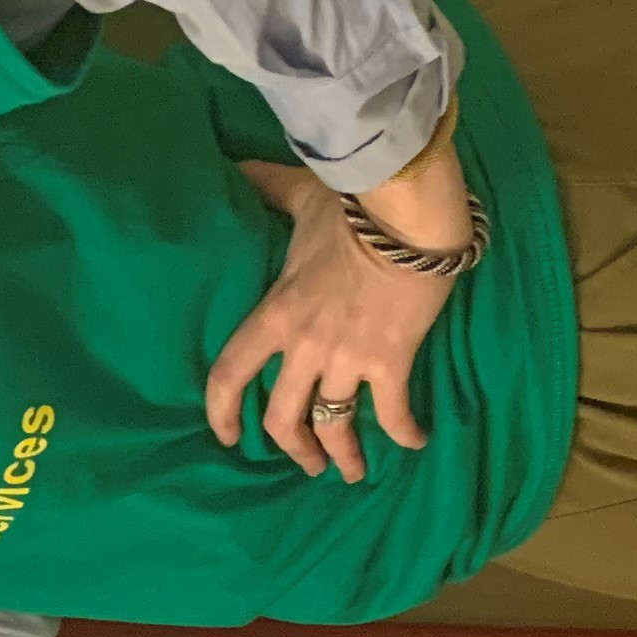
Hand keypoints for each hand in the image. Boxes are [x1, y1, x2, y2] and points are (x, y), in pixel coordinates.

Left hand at [205, 155, 461, 483]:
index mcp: (275, 314)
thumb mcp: (300, 196)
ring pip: (335, 427)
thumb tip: (232, 165)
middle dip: (292, 448)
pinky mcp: (391, 362)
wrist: (408, 214)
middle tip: (305, 462)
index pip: (230, 374)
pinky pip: (393, 413)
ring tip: (350, 471)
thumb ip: (264, 187)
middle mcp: (305, 347)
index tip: (227, 436)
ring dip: (343, 455)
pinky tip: (414, 443)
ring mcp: (347, 359)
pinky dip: (404, 433)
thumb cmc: (351, 206)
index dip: (221, 412)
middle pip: (283, 419)